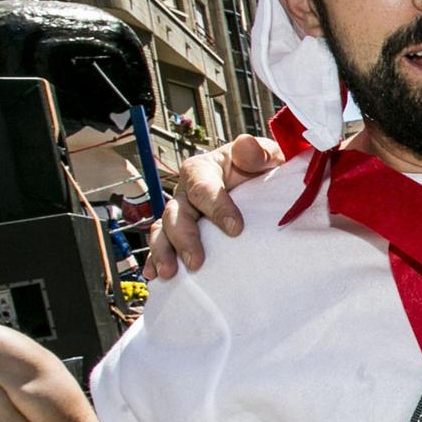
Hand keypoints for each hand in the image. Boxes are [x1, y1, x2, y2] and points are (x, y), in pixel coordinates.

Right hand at [143, 134, 285, 279]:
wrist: (260, 185)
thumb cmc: (261, 170)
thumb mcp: (266, 157)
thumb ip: (258, 152)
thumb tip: (246, 145)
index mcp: (204, 170)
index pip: (204, 188)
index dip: (217, 208)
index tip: (236, 229)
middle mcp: (186, 191)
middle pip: (177, 212)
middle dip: (184, 238)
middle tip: (196, 261)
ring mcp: (181, 212)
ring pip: (163, 230)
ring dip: (163, 252)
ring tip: (170, 273)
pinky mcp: (180, 231)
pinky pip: (162, 244)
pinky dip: (155, 259)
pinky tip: (156, 275)